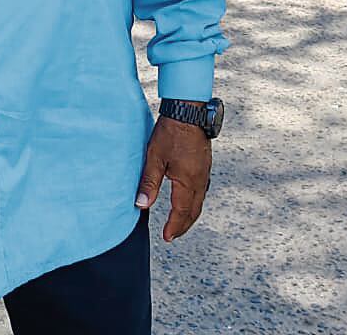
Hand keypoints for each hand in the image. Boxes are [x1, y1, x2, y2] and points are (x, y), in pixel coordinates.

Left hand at [135, 114, 212, 242]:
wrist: (188, 110)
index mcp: (188, 181)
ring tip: (180, 221)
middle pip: (194, 210)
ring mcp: (205, 172)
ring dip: (190, 214)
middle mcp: (200, 180)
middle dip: (183, 225)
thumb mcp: (154, 158)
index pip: (181, 212)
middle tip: (173, 234)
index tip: (167, 237)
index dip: (174, 227)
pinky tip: (188, 198)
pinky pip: (202, 190)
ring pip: (199, 200)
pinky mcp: (205, 164)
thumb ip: (148, 183)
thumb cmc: (171, 132)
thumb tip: (141, 205)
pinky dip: (194, 201)